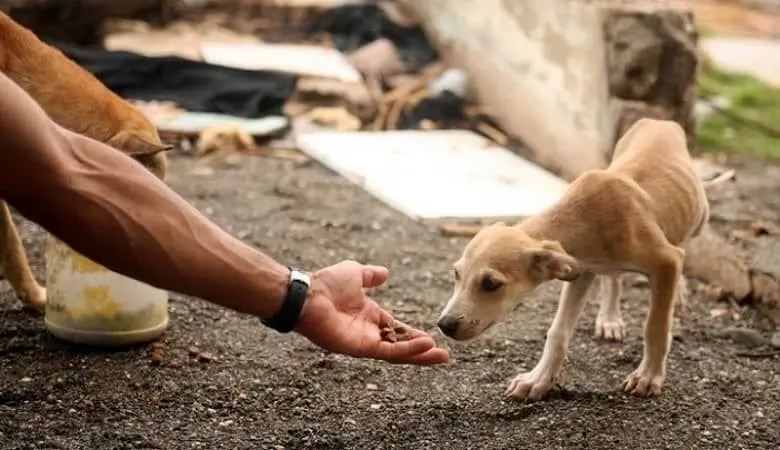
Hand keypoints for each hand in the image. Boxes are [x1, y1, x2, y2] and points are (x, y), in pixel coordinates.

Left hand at [295, 260, 449, 364]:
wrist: (308, 294)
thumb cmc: (326, 283)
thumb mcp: (355, 273)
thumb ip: (370, 276)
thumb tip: (385, 273)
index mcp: (369, 317)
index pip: (397, 330)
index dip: (414, 335)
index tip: (433, 339)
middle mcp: (368, 333)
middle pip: (401, 346)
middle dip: (422, 352)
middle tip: (444, 356)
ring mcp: (364, 342)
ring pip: (397, 353)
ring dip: (419, 354)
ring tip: (441, 355)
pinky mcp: (360, 348)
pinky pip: (388, 351)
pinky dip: (407, 350)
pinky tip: (425, 346)